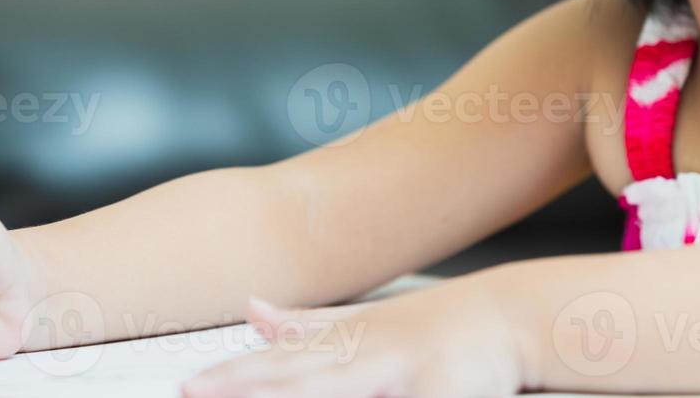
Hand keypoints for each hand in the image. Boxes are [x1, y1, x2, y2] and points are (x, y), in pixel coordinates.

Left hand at [180, 276, 530, 396]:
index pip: (280, 366)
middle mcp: (372, 356)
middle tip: (198, 393)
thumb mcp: (365, 322)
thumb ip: (307, 325)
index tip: (188, 388)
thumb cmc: (432, 326)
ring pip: (345, 393)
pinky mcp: (448, 395)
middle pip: (304, 382)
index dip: (232, 378)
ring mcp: (408, 376)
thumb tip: (251, 311)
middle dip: (252, 391)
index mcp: (349, 342)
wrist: (512, 315)